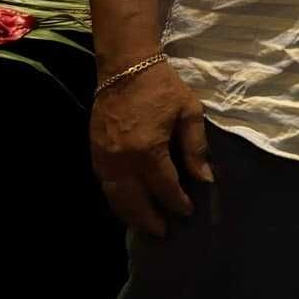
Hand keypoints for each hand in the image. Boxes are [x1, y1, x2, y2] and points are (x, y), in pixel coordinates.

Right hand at [89, 59, 212, 236]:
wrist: (125, 66)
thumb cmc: (162, 86)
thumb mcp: (188, 112)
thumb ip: (195, 148)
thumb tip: (205, 179)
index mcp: (147, 150)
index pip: (164, 187)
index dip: (177, 202)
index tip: (187, 212)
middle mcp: (122, 160)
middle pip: (135, 201)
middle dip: (150, 219)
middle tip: (164, 232)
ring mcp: (104, 157)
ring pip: (115, 197)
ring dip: (130, 215)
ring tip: (145, 226)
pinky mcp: (94, 151)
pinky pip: (104, 184)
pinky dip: (116, 199)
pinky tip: (127, 205)